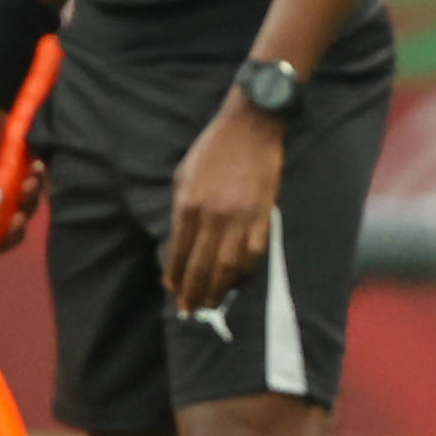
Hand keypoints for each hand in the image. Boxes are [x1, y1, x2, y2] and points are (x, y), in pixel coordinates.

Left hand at [165, 94, 283, 313]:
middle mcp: (213, 216)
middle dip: (193, 292)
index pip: (178, 252)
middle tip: (189, 310)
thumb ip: (180, 212)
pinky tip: (238, 280)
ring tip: (211, 303)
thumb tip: (179, 245)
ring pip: (228, 265)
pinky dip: (245, 270)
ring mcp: (241, 217)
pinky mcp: (263, 214)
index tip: (172, 291)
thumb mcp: (183, 176)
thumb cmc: (212, 148)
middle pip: (201, 266)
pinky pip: (254, 251)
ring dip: (218, 288)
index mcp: (189, 204)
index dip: (174, 276)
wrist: (250, 125)